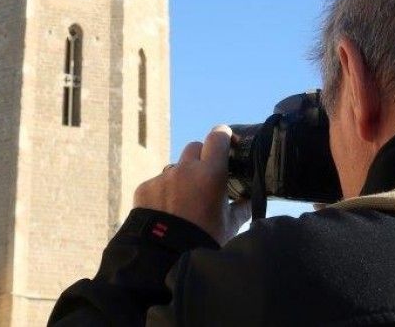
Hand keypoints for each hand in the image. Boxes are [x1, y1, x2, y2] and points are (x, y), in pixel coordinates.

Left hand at [134, 125, 250, 244]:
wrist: (164, 257)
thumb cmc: (203, 241)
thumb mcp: (229, 226)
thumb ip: (241, 208)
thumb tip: (249, 201)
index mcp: (211, 173)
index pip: (218, 137)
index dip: (223, 136)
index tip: (227, 140)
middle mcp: (185, 169)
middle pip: (195, 148)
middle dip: (202, 158)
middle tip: (206, 178)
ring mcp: (162, 177)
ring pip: (175, 167)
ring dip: (181, 177)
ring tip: (185, 203)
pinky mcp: (145, 188)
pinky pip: (157, 183)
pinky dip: (163, 193)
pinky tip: (166, 213)